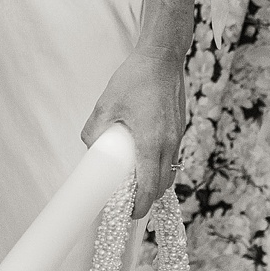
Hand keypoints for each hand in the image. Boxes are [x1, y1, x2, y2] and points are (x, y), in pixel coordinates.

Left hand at [82, 44, 188, 217]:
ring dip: (155, 184)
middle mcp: (169, 144)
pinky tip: (144, 160)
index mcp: (152, 142)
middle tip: (127, 201)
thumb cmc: (135, 78)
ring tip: (134, 183)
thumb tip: (90, 148)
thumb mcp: (106, 104)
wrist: (162, 57)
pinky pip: (172, 158)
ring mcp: (177, 137)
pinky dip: (160, 167)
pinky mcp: (179, 129)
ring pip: (169, 173)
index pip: (149, 187)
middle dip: (146, 199)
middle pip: (162, 187)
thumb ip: (94, 130)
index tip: (128, 214)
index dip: (139, 206)